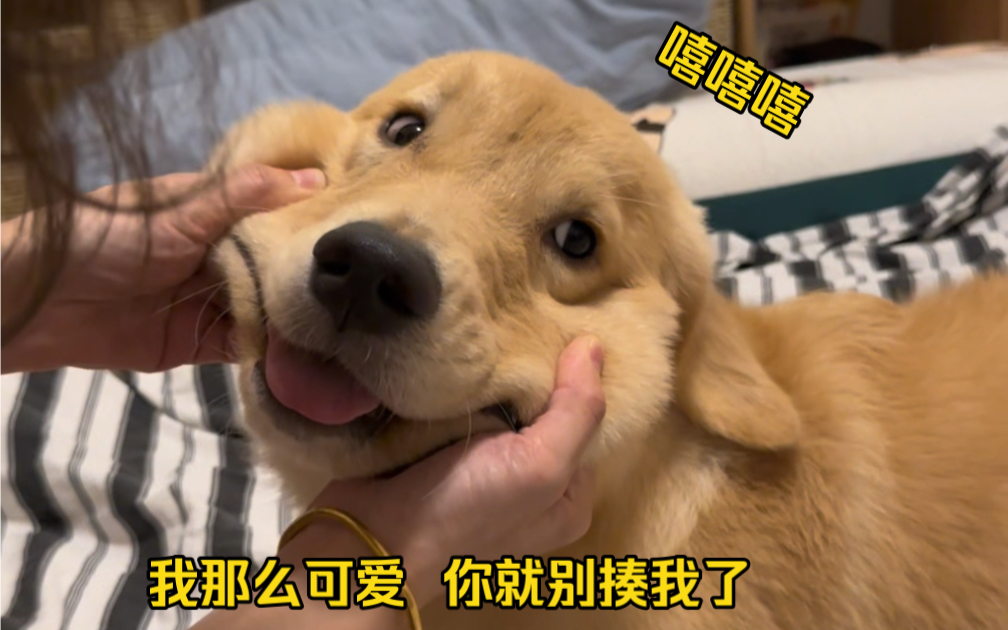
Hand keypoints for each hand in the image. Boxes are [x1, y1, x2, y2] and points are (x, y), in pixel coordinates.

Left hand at [1, 165, 324, 372]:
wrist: (37, 303)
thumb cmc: (102, 238)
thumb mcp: (177, 210)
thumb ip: (242, 197)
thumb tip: (312, 177)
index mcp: (211, 211)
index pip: (273, 209)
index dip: (309, 215)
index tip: (354, 221)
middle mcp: (217, 254)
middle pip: (273, 262)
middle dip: (306, 270)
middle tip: (359, 280)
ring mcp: (209, 300)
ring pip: (264, 305)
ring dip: (292, 312)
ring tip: (342, 316)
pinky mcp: (197, 343)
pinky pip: (242, 344)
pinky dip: (268, 347)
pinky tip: (303, 345)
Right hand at [278, 335, 606, 608]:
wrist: (368, 539)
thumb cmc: (461, 512)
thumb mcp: (539, 465)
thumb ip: (576, 410)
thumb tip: (594, 346)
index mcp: (567, 497)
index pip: (586, 422)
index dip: (577, 381)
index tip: (563, 334)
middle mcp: (530, 486)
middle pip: (542, 412)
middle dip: (532, 374)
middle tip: (522, 323)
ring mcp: (482, 471)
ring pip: (499, 406)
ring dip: (491, 375)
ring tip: (490, 329)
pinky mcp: (438, 454)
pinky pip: (459, 408)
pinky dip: (458, 386)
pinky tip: (457, 356)